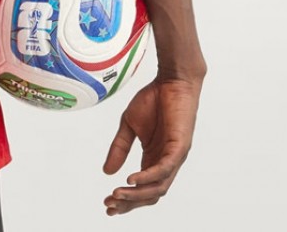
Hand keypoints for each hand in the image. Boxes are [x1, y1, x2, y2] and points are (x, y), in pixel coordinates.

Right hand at [102, 76, 201, 215]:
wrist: (172, 81)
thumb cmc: (154, 99)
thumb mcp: (129, 125)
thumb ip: (119, 148)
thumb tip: (107, 172)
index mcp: (154, 159)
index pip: (142, 188)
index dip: (126, 200)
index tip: (107, 206)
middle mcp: (166, 163)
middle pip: (150, 194)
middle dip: (129, 203)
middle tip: (110, 205)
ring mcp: (174, 157)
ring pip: (158, 187)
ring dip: (137, 194)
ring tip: (117, 195)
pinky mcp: (180, 148)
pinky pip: (164, 169)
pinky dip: (148, 177)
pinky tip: (132, 180)